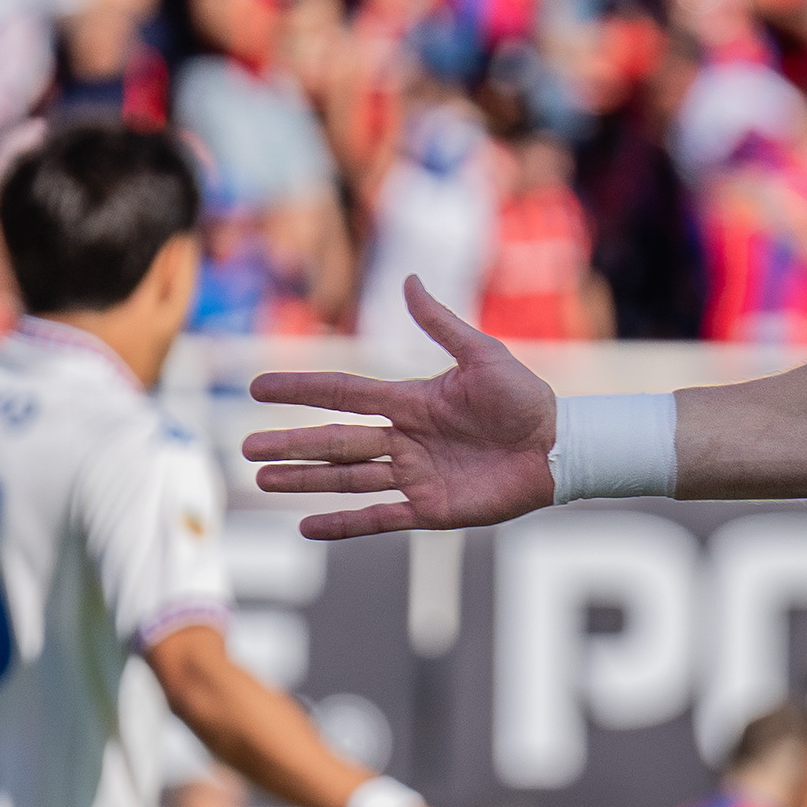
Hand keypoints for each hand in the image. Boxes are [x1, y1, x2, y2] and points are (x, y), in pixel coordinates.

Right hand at [243, 281, 560, 540]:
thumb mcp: (483, 355)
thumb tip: (408, 280)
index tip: (257, 386)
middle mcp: (404, 439)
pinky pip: (380, 517)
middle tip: (246, 447)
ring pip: (348, 478)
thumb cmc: (526, 398)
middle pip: (336, 440)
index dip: (301, 389)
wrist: (561, 447)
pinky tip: (306, 526)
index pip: (343, 393)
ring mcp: (415, 475)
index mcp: (410, 402)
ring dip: (305, 480)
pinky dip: (345, 525)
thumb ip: (441, 324)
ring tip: (263, 479)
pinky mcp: (433, 509)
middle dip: (292, 444)